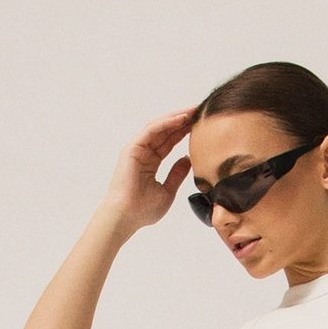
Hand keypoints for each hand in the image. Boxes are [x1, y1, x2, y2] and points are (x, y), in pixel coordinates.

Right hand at [102, 107, 197, 231]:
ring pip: (159, 127)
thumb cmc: (143, 210)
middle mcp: (143, 153)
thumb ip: (177, 174)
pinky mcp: (132, 148)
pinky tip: (181, 118)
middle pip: (165, 131)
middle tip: (200, 110)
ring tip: (193, 110)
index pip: (170, 142)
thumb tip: (188, 160)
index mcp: (150, 163)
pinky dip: (166, 123)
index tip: (201, 125)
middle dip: (182, 120)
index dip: (184, 132)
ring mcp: (137, 149)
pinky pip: (151, 130)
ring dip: (176, 117)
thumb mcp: (167, 191)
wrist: (126, 217)